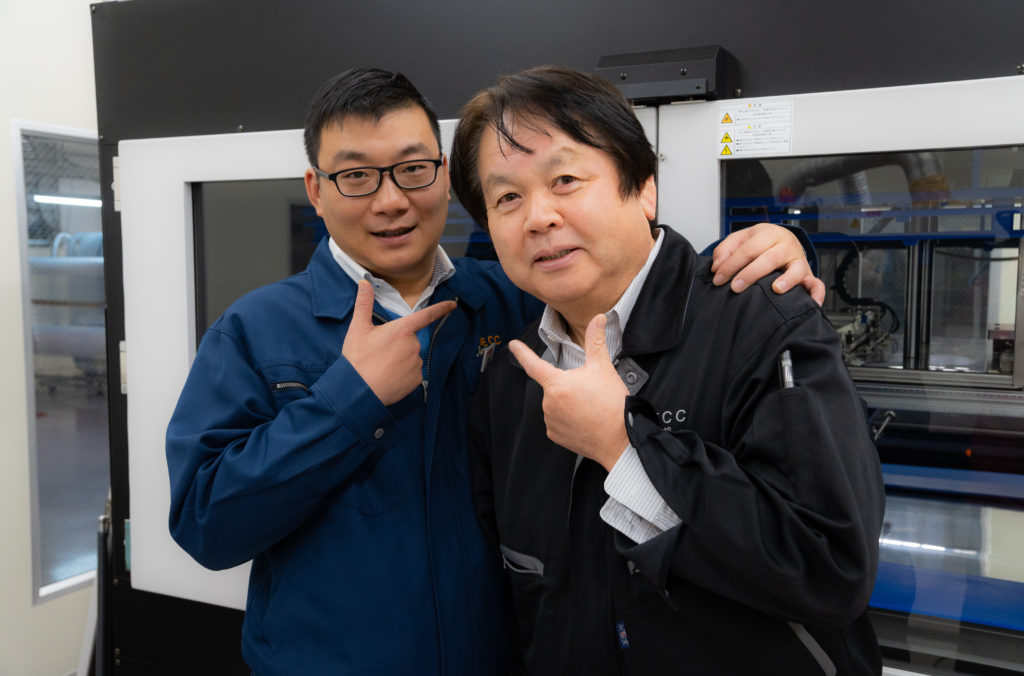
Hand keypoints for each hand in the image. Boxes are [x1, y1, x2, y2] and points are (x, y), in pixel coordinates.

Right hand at [342, 280, 455, 404]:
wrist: (359, 391)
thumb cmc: (358, 359)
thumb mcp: (358, 329)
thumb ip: (364, 303)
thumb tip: (365, 282)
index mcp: (401, 330)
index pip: (426, 316)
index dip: (441, 309)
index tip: (453, 305)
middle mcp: (413, 345)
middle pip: (411, 339)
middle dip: (399, 343)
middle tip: (380, 352)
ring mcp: (416, 363)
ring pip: (411, 356)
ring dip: (400, 359)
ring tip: (382, 366)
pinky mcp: (417, 379)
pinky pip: (413, 372)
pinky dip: (403, 373)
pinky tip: (389, 376)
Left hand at [507, 314, 628, 470]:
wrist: (620, 440)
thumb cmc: (612, 404)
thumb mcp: (603, 368)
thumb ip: (596, 341)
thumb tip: (598, 318)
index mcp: (556, 384)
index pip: (533, 364)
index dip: (522, 353)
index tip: (513, 345)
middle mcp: (548, 403)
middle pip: (553, 386)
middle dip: (568, 385)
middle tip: (590, 392)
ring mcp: (550, 421)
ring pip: (555, 404)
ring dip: (567, 403)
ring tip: (590, 408)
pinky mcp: (555, 436)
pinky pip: (557, 421)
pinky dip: (568, 419)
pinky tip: (584, 420)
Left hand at [710, 222, 824, 305]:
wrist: (783, 241)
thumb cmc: (760, 244)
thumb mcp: (741, 239)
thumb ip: (725, 249)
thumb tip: (717, 266)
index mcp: (769, 233)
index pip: (748, 249)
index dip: (731, 264)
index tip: (718, 278)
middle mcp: (787, 245)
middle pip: (769, 259)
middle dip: (750, 274)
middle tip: (735, 287)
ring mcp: (800, 260)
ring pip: (796, 269)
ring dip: (787, 280)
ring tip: (776, 289)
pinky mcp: (809, 275)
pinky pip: (816, 284)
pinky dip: (816, 293)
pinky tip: (810, 303)